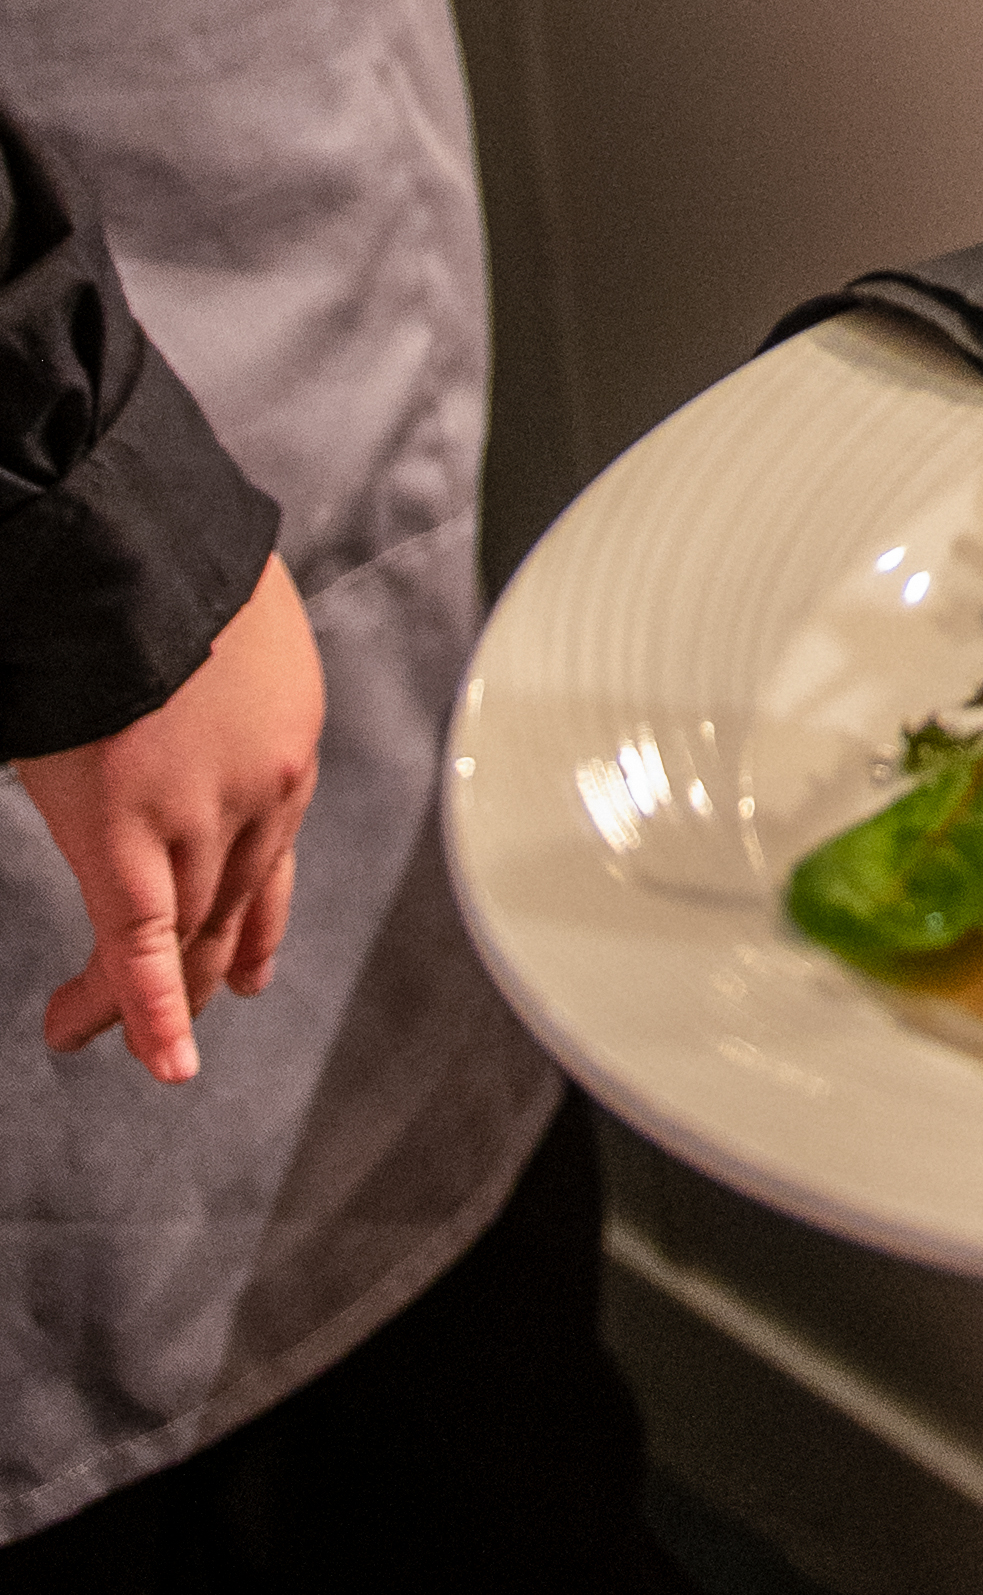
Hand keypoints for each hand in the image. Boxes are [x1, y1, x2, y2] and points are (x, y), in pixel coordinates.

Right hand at [23, 553, 324, 1085]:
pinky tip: (148, 1058)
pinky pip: (141, 939)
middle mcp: (261, 788)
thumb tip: (171, 713)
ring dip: (141, 1001)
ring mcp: (199, 812)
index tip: (246, 971)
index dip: (251, 927)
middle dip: (194, 980)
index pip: (270, 864)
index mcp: (287, 741)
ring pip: (183, 936)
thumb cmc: (160, 560)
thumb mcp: (221, 635)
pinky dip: (144, 1007)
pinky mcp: (130, 826)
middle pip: (229, 912)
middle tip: (163, 1034)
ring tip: (83, 1033)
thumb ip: (207, 698)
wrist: (130, 535)